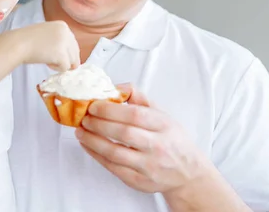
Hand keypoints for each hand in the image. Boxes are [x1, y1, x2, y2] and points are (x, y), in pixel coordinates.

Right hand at [11, 21, 79, 70]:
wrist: (18, 43)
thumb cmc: (27, 40)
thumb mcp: (47, 34)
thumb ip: (59, 40)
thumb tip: (70, 58)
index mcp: (63, 25)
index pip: (73, 43)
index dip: (65, 52)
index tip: (53, 53)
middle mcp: (67, 32)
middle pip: (75, 52)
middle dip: (65, 59)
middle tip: (51, 60)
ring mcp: (65, 43)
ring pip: (72, 61)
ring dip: (61, 64)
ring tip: (47, 60)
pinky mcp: (62, 55)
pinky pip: (65, 67)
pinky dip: (57, 69)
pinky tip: (47, 63)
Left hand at [74, 84, 207, 193]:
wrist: (188, 173)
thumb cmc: (172, 139)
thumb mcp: (163, 115)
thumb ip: (140, 99)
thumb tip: (116, 87)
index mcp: (164, 125)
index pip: (135, 115)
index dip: (111, 110)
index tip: (94, 105)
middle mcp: (158, 146)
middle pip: (123, 133)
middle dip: (99, 124)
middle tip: (84, 117)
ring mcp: (148, 166)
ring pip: (115, 153)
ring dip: (93, 141)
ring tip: (80, 131)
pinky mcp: (139, 181)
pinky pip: (113, 168)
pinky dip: (97, 156)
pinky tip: (88, 145)